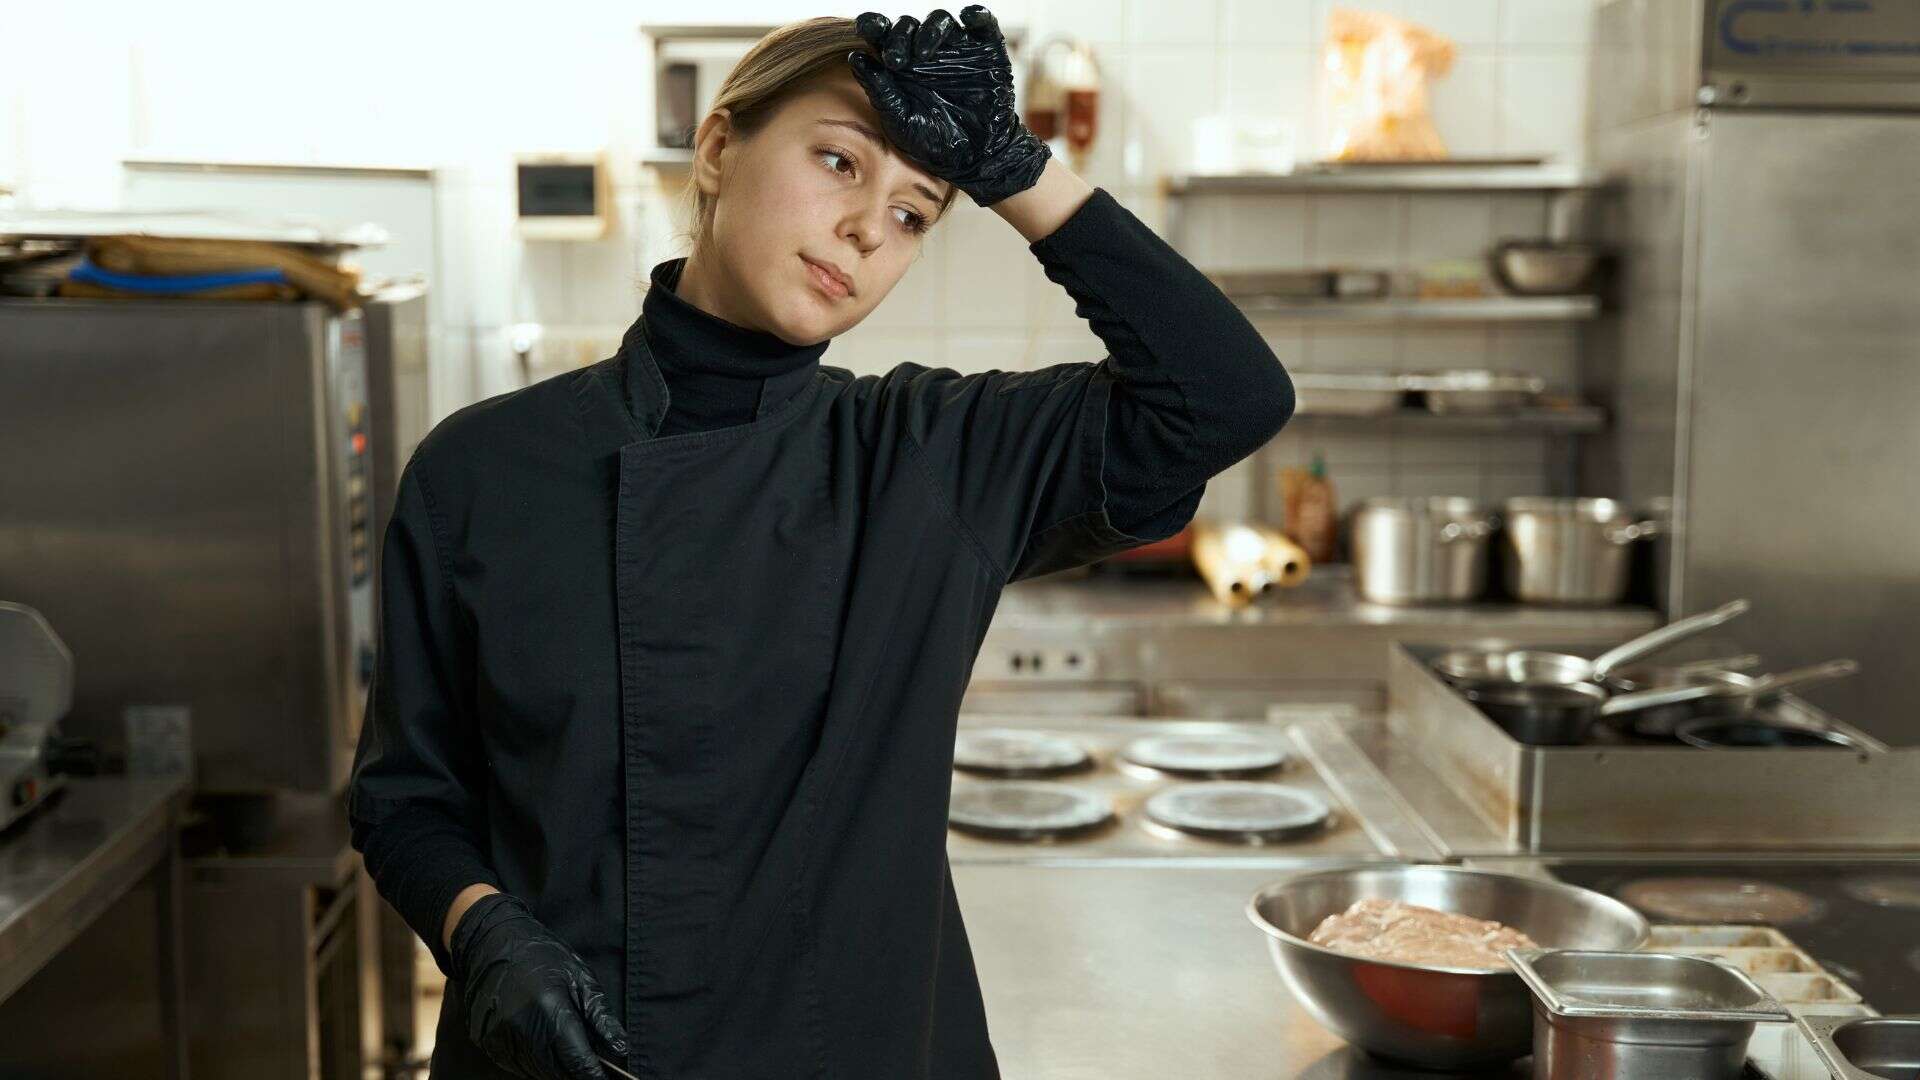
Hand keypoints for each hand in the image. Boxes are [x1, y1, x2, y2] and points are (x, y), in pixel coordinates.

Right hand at [450, 892, 629, 1079]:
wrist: (493, 943)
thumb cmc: (543, 956)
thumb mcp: (581, 978)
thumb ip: (600, 1016)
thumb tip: (620, 1047)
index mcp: (550, 1010)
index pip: (576, 1059)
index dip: (592, 1074)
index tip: (605, 1079)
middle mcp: (522, 1029)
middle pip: (556, 1071)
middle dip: (575, 1070)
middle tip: (589, 1061)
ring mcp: (501, 1038)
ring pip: (536, 1071)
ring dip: (555, 1067)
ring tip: (564, 1044)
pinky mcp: (488, 1042)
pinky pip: (517, 1065)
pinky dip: (534, 1061)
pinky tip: (542, 1041)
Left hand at [847, 5, 1050, 206]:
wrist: (974, 158)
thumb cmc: (932, 143)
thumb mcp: (900, 120)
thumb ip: (879, 90)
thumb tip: (855, 57)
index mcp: (899, 65)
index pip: (882, 35)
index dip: (873, 25)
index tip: (867, 29)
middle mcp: (925, 52)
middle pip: (908, 25)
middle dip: (899, 36)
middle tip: (895, 60)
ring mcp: (956, 49)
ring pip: (940, 21)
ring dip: (929, 31)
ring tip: (923, 54)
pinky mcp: (985, 51)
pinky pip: (982, 23)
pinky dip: (976, 16)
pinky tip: (968, 18)